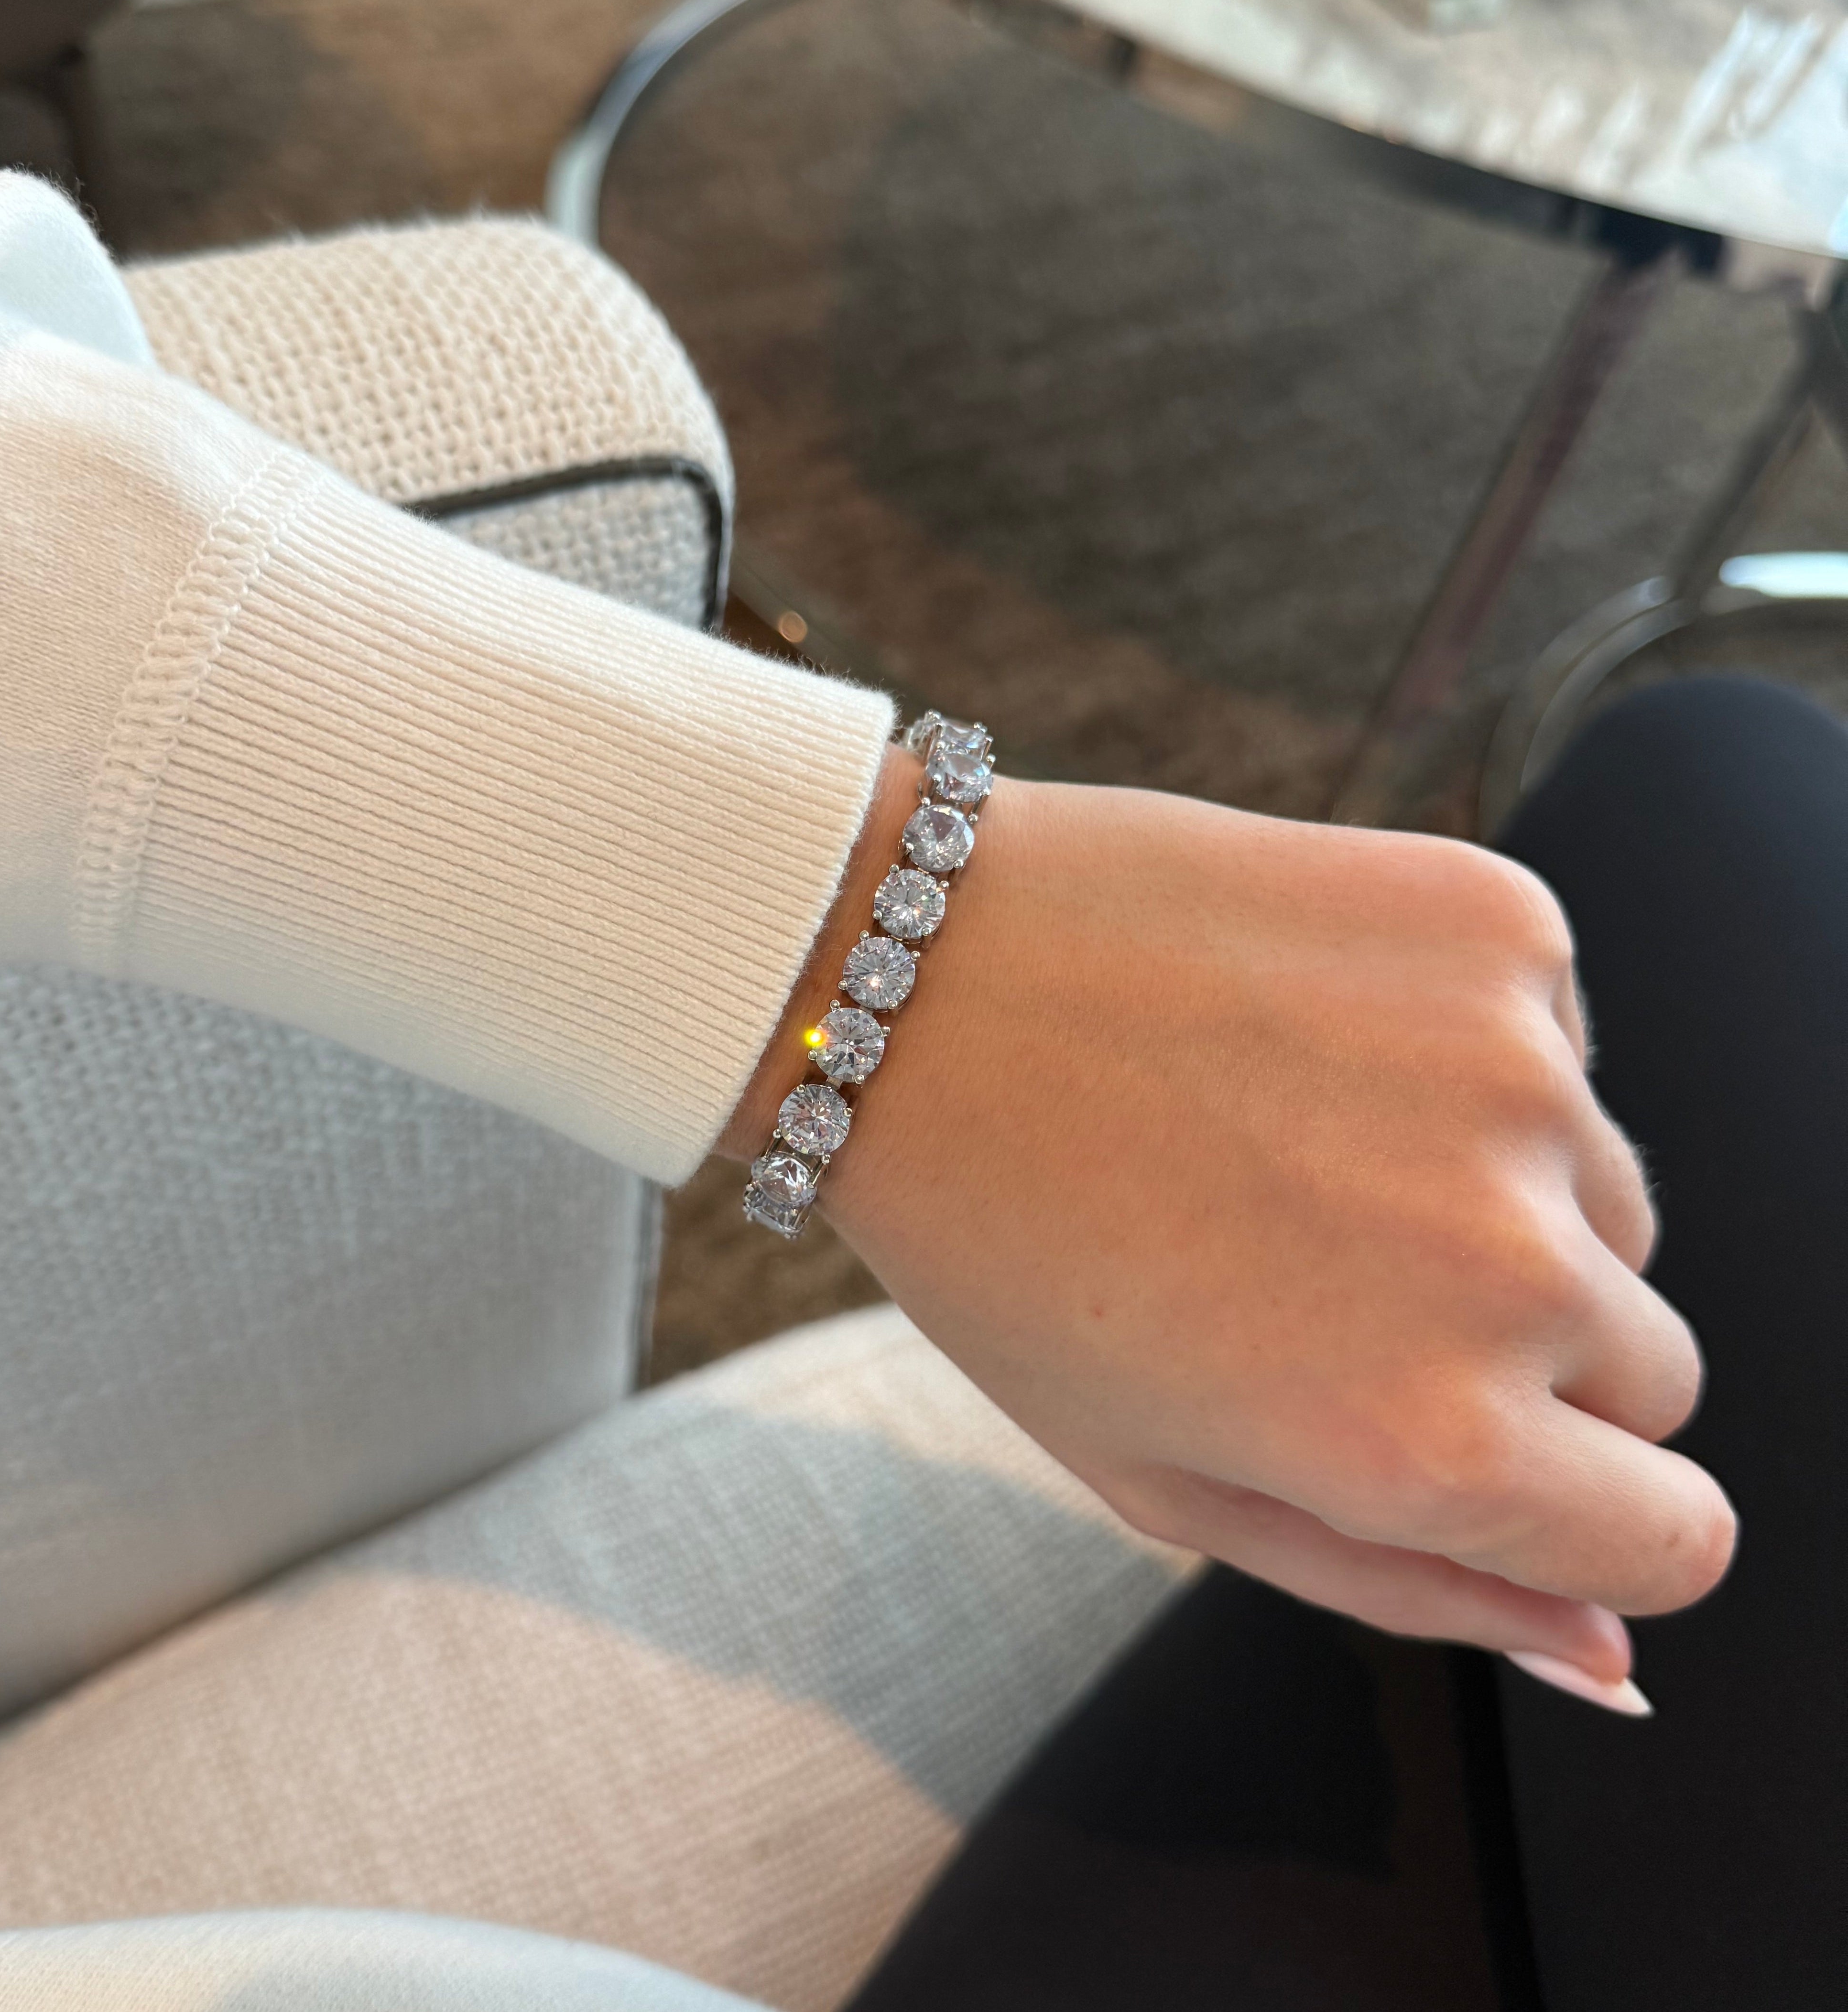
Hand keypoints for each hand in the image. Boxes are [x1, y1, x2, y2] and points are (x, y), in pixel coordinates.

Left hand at [724, 754, 1736, 1687]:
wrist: (904, 979)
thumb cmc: (1001, 1242)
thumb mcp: (1163, 1477)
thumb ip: (1405, 1585)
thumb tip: (1606, 1654)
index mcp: (1425, 1438)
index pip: (1676, 1539)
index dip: (1590, 1512)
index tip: (1505, 1456)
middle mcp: (1505, 1264)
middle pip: (1650, 1368)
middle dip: (1524, 1353)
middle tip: (1328, 1279)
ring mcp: (1518, 1077)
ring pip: (1611, 1200)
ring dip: (1497, 1195)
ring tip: (1294, 1145)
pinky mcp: (1500, 926)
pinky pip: (1557, 1042)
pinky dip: (1463, 1050)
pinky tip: (1303, 1034)